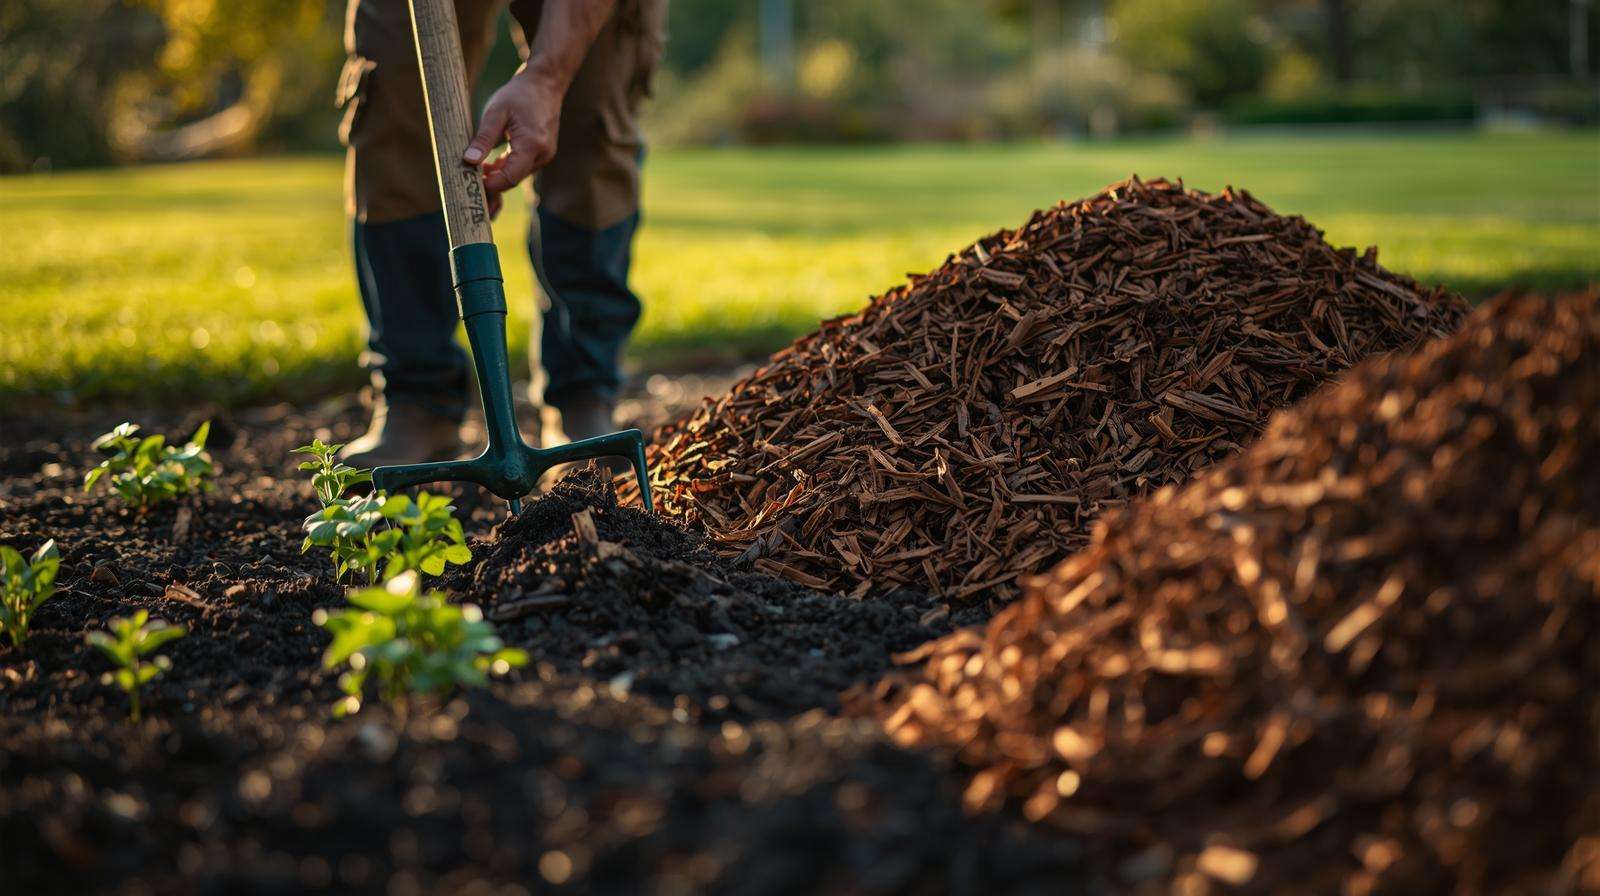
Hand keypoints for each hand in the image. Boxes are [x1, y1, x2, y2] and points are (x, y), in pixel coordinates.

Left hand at [463, 70, 563, 217]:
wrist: (545, 83)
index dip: (489, 185)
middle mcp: (542, 155)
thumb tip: (468, 161)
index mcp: (532, 145)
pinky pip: (521, 168)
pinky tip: (488, 166)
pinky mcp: (541, 153)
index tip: (468, 183)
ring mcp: (544, 155)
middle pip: (513, 180)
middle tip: (466, 186)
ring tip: (474, 172)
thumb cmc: (519, 94)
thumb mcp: (495, 112)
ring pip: (516, 175)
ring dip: (496, 177)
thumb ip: (483, 138)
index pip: (509, 178)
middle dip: (491, 185)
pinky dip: (505, 169)